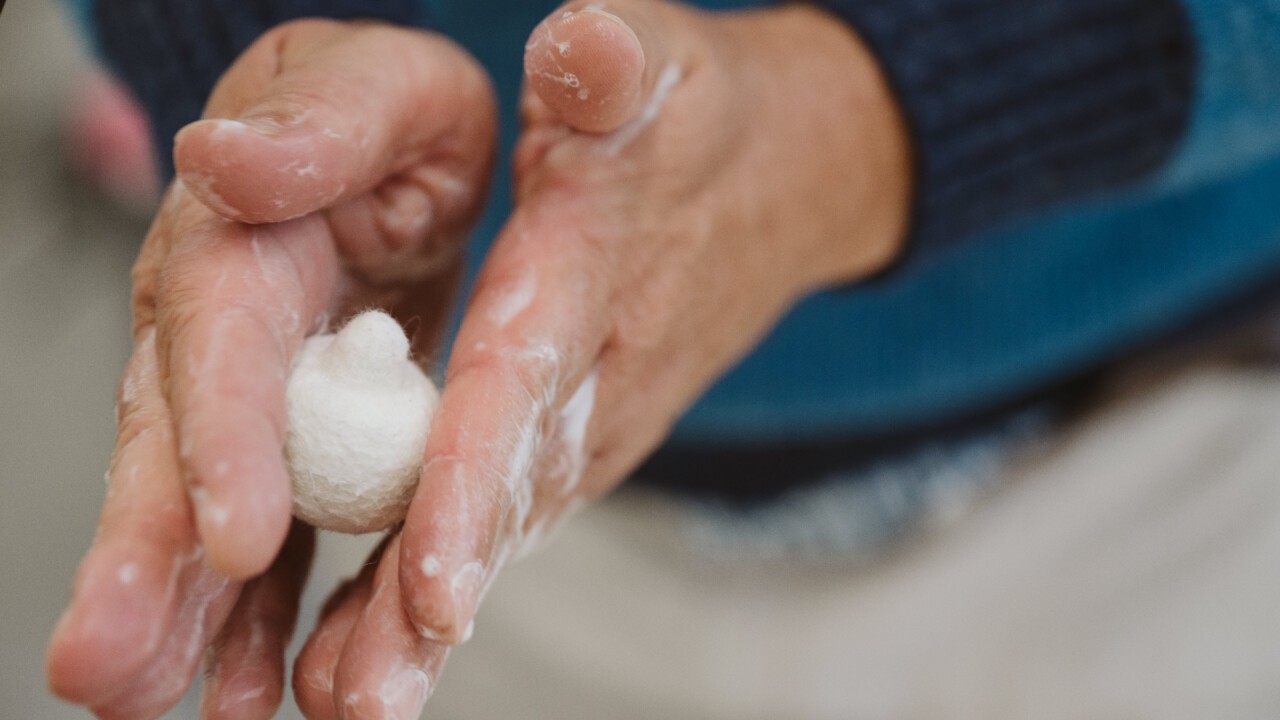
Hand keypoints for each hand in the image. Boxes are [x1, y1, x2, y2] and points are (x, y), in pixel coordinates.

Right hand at [46, 20, 494, 718]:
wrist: (403, 148)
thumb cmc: (394, 112)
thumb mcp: (378, 90)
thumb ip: (319, 125)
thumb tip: (222, 157)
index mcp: (246, 242)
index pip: (222, 341)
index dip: (223, 437)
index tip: (240, 534)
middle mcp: (227, 335)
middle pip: (176, 450)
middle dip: (150, 563)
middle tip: (109, 671)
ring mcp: (255, 402)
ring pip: (212, 516)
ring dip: (187, 618)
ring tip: (151, 704)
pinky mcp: (297, 446)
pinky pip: (281, 539)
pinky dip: (264, 616)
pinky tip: (250, 687)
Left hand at [294, 0, 910, 716]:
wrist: (784, 180)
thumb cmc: (702, 116)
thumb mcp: (661, 63)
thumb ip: (615, 64)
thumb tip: (577, 46)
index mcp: (596, 277)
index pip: (528, 388)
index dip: (479, 482)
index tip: (436, 587)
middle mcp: (596, 373)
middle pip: (508, 500)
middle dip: (434, 601)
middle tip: (360, 704)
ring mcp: (590, 415)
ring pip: (502, 528)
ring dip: (424, 621)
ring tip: (347, 710)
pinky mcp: (574, 432)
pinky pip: (503, 515)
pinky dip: (436, 587)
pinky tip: (374, 651)